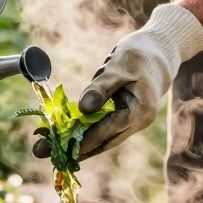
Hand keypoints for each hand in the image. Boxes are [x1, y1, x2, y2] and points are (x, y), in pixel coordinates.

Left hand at [32, 4, 202, 159]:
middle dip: (73, 149)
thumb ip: (101, 88)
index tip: (60, 149)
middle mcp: (137, 122)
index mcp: (141, 112)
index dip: (83, 140)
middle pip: (103, 141)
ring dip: (76, 144)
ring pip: (102, 138)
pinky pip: (102, 128)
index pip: (107, 130)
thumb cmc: (141, 54)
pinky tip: (64, 136)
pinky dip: (84, 132)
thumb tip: (83, 109)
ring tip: (47, 149)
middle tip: (41, 153)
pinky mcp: (123, 116)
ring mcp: (131, 121)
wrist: (160, 50)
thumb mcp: (119, 66)